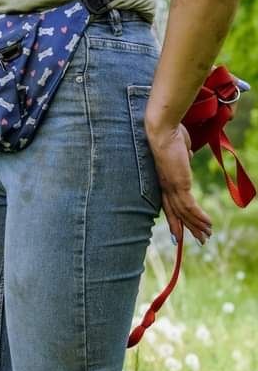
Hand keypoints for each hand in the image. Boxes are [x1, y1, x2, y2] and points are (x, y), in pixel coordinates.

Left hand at [145, 120, 212, 244]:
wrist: (163, 130)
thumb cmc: (171, 134)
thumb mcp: (179, 149)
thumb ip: (182, 156)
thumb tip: (185, 155)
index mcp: (164, 180)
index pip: (169, 205)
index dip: (175, 219)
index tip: (180, 232)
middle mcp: (165, 187)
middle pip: (176, 213)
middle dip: (187, 228)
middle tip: (199, 240)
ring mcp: (171, 187)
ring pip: (183, 213)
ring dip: (197, 226)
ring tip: (206, 236)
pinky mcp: (178, 184)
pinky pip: (189, 206)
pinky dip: (198, 217)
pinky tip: (207, 224)